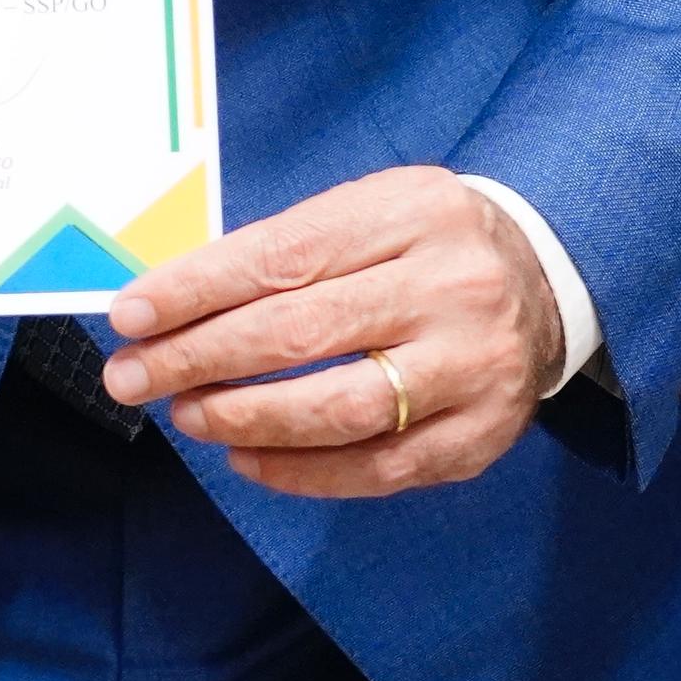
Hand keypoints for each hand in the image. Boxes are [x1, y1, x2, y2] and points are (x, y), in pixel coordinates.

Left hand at [101, 165, 559, 498]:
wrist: (550, 280)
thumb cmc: (427, 243)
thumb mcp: (371, 209)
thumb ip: (288, 247)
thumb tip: (175, 297)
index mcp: (412, 214)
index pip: (283, 257)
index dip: (197, 290)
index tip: (130, 314)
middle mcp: (449, 289)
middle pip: (303, 332)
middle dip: (200, 358)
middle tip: (133, 376)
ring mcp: (472, 368)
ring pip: (342, 408)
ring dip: (247, 417)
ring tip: (186, 413)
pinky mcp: (482, 435)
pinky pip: (380, 468)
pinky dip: (303, 471)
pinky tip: (246, 459)